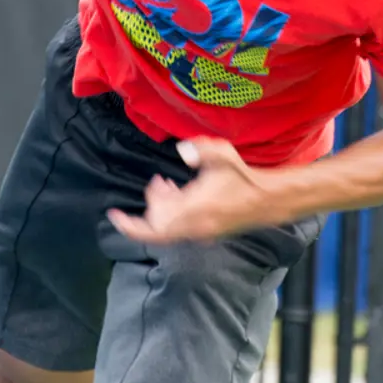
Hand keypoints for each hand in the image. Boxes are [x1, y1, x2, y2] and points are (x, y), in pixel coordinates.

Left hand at [106, 138, 272, 244]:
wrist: (268, 200)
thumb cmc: (244, 177)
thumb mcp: (223, 155)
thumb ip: (201, 149)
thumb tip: (182, 151)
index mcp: (194, 209)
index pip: (154, 226)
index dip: (130, 225)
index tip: (114, 214)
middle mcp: (194, 226)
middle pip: (156, 224)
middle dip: (152, 203)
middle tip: (159, 184)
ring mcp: (200, 232)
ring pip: (167, 226)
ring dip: (162, 207)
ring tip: (167, 186)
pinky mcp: (206, 233)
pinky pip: (179, 228)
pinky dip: (172, 213)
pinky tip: (178, 194)